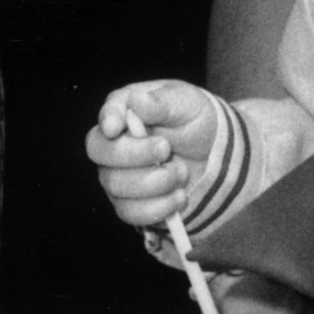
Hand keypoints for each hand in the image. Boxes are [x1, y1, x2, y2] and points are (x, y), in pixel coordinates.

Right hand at [87, 80, 230, 228]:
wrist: (212, 154)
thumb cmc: (194, 119)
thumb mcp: (186, 103)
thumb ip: (162, 102)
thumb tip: (136, 100)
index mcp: (125, 110)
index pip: (106, 116)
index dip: (107, 121)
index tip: (116, 128)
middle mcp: (113, 144)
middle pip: (101, 153)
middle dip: (135, 154)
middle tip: (166, 148)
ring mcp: (117, 176)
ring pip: (116, 186)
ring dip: (156, 181)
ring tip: (181, 172)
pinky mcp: (129, 203)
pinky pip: (131, 213)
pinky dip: (159, 207)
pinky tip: (179, 196)